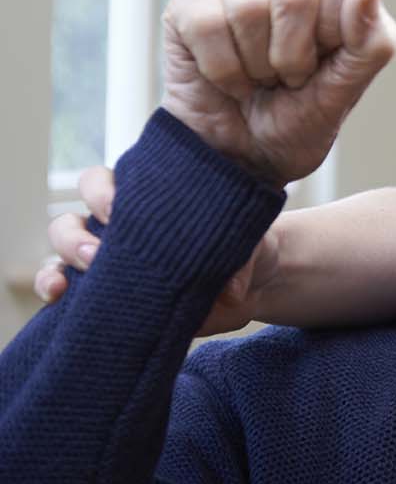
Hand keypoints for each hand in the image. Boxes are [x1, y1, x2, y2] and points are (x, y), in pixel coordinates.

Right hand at [34, 165, 279, 335]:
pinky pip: (66, 293)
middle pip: (72, 219)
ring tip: (69, 283)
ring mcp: (109, 263)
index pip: (105, 183)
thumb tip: (230, 290)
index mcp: (148, 201)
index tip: (115, 207)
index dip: (101, 191)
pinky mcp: (108, 298)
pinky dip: (54, 294)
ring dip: (58, 265)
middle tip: (100, 253)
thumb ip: (241, 257)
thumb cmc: (246, 248)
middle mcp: (120, 229)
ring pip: (61, 255)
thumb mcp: (251, 244)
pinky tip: (58, 300)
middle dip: (75, 235)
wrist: (254, 284)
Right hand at [161, 0, 395, 186]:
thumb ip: (372, 40)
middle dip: (293, 54)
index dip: (334, 26)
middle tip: (288, 78)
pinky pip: (206, 23)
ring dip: (255, 65)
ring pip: (248, 7)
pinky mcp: (190, 2)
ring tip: (258, 79)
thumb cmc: (299, 119)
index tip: (325, 60)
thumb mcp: (348, 90)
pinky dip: (221, 69)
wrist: (242, 158)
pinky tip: (228, 79)